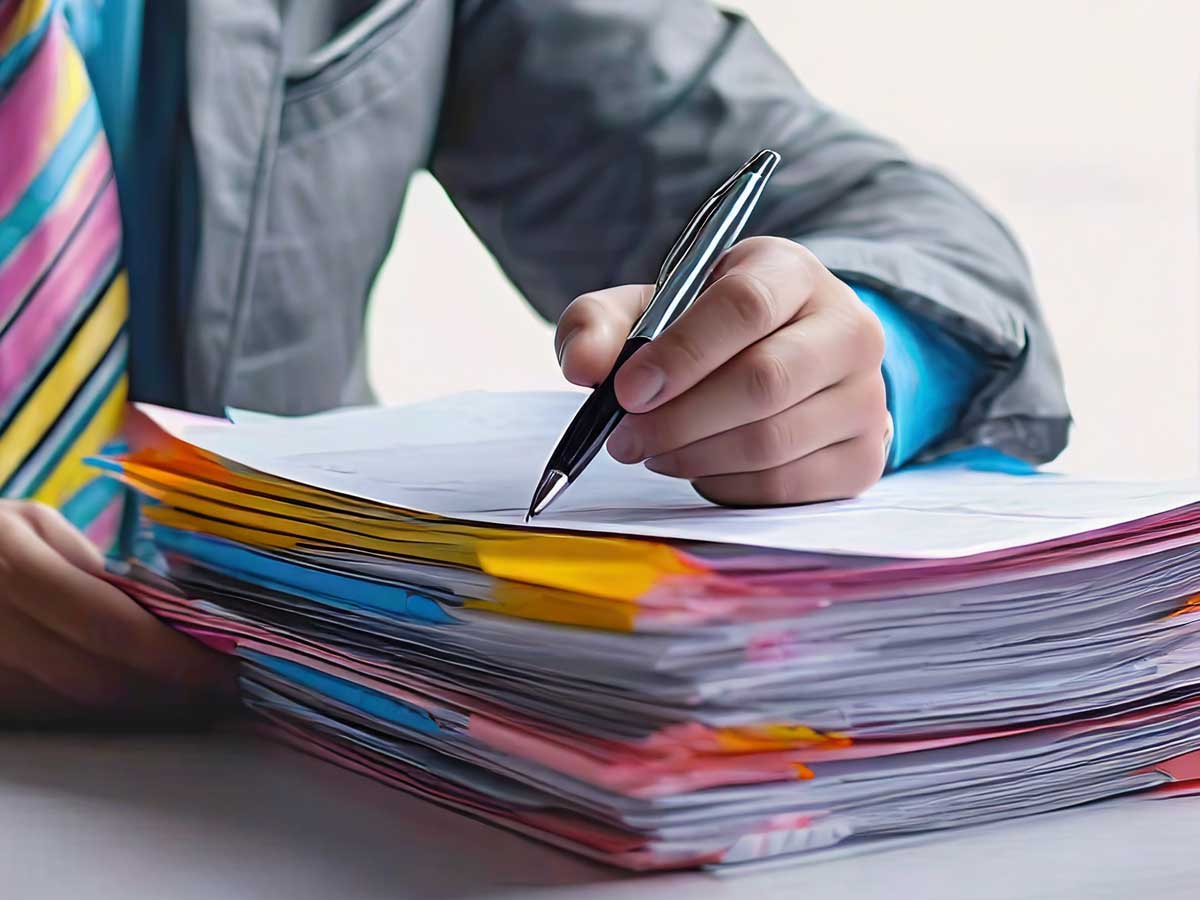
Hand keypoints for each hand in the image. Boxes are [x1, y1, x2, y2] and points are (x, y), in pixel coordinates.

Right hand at [0, 500, 236, 726]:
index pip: (114, 629)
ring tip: (193, 698)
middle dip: (169, 692)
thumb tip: (165, 609)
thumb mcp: (30, 523)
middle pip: (99, 680)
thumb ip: (93, 565)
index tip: (226, 669)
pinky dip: (97, 711)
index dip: (176, 657)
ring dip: (141, 707)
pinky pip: (46, 713)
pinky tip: (137, 700)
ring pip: (74, 707)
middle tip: (222, 692)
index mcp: (13, 569)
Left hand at [556, 236, 889, 505]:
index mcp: (792, 273)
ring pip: (771, 442)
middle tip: (624, 437)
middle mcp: (849, 329)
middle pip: (763, 381)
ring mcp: (866, 397)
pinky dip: (725, 485)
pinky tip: (697, 467)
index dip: (681, 353)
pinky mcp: (864, 457)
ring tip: (653, 451)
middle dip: (678, 419)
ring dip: (693, 457)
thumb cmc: (707, 333)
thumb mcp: (649, 310)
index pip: (745, 306)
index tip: (626, 390)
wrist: (784, 364)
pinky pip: (784, 487)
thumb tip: (583, 367)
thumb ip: (600, 324)